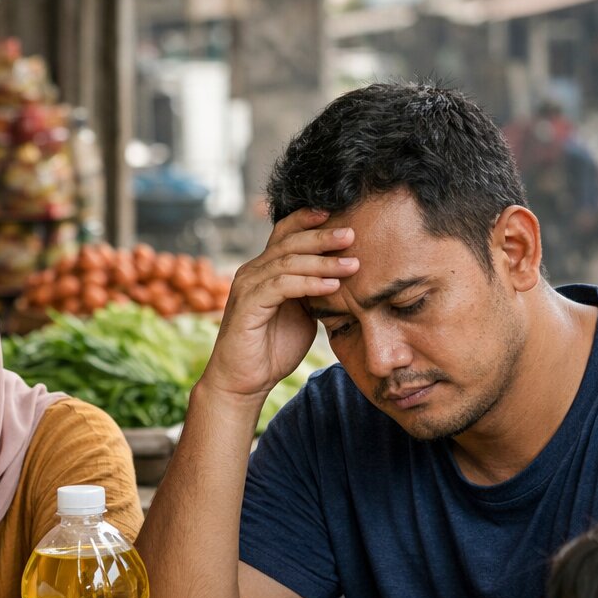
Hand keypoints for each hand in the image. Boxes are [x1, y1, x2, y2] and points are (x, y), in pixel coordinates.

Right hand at [198, 209, 356, 402]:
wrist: (244, 382)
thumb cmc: (272, 349)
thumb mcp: (302, 314)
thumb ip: (314, 292)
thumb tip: (345, 276)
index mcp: (264, 270)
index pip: (285, 233)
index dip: (309, 220)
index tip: (340, 215)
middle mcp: (252, 272)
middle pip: (288, 241)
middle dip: (322, 236)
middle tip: (352, 234)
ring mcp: (247, 287)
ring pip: (287, 262)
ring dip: (322, 262)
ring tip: (353, 264)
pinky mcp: (248, 306)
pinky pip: (281, 286)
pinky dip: (309, 284)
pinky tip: (332, 286)